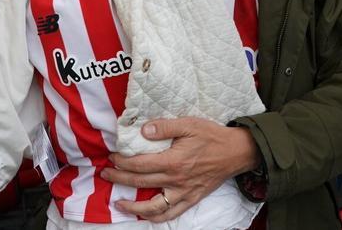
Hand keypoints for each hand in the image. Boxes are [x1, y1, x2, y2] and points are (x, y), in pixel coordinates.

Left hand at [101, 118, 259, 221]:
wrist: (236, 152)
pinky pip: (171, 214)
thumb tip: (144, 130)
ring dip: (134, 207)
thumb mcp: (189, 124)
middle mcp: (176, 180)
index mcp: (174, 161)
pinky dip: (156, 217)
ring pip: (154, 207)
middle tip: (106, 174)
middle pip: (141, 183)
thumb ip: (165, 127)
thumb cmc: (211, 136)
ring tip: (119, 203)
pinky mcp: (192, 199)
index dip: (122, 162)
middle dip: (120, 179)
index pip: (140, 164)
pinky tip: (145, 214)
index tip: (112, 157)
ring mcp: (184, 193)